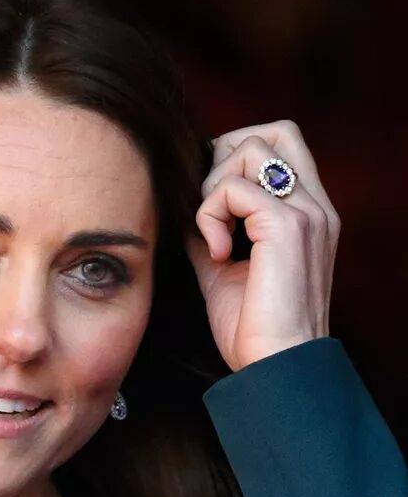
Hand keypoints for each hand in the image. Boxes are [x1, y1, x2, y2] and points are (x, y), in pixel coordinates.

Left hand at [184, 120, 340, 371]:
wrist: (275, 366)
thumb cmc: (252, 326)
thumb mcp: (222, 269)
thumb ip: (209, 232)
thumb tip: (182, 210)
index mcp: (306, 214)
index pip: (278, 146)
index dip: (232, 159)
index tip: (209, 206)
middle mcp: (314, 205)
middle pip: (273, 130)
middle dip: (225, 155)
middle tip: (208, 206)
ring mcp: (306, 212)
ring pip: (251, 147)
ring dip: (214, 186)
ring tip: (212, 234)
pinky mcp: (288, 227)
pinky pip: (234, 189)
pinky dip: (210, 216)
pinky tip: (216, 256)